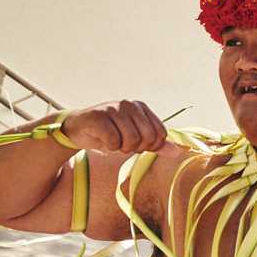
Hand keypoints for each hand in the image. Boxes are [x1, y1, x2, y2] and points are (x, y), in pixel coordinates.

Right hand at [60, 101, 178, 156]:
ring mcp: (113, 108)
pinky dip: (111, 147)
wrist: (79, 128)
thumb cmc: (110, 134)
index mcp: (141, 107)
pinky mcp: (98, 116)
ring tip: (114, 142)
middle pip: (148, 137)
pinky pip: (114, 140)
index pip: (160, 133)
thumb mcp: (136, 140)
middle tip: (124, 144)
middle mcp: (129, 104)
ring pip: (132, 139)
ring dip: (123, 148)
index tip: (138, 144)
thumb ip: (156, 145)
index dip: (151, 146)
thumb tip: (176, 152)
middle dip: (137, 148)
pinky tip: (104, 140)